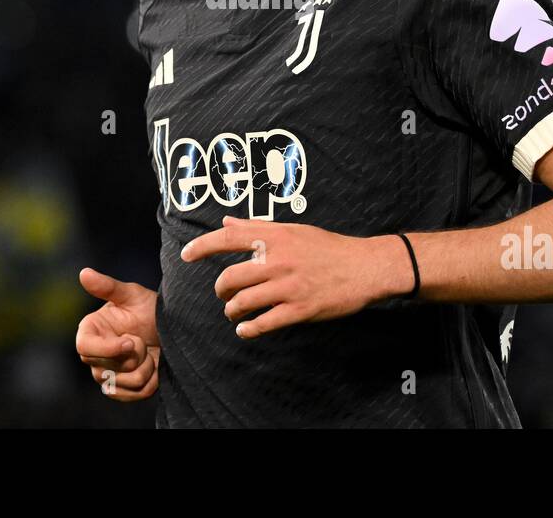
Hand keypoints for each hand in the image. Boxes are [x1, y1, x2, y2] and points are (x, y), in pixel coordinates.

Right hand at [75, 268, 160, 401]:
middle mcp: (94, 357)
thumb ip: (107, 287)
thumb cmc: (148, 308)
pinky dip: (151, 382)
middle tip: (144, 338)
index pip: (84, 348)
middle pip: (108, 369)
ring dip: (146, 367)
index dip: (106, 349)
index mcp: (90, 332)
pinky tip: (155, 366)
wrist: (169, 330)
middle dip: (136, 354)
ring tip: (150, 350)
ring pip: (125, 383)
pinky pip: (136, 395)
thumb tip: (84, 273)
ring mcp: (107, 376)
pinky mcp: (124, 391)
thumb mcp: (131, 295)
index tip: (129, 341)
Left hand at [180, 216, 408, 338]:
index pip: (230, 238)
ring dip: (232, 311)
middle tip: (224, 294)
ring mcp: (289, 286)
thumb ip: (258, 227)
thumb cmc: (328, 247)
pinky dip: (249, 329)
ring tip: (234, 312)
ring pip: (243, 302)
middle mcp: (279, 260)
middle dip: (221, 290)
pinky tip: (246, 330)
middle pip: (230, 277)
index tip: (186, 255)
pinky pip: (263, 323)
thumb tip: (227, 222)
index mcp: (276, 237)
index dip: (203, 246)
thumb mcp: (294, 229)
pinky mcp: (300, 309)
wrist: (365, 267)